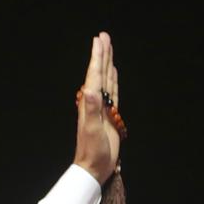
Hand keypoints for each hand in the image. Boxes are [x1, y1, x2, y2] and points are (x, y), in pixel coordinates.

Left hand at [73, 31, 119, 184]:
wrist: (93, 167)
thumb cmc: (93, 152)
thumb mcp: (93, 131)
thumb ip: (91, 111)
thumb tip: (89, 90)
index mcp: (90, 103)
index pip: (94, 75)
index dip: (97, 57)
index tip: (99, 40)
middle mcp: (94, 102)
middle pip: (99, 73)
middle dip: (102, 54)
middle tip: (103, 36)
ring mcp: (102, 107)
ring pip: (106, 79)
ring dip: (107, 63)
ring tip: (108, 48)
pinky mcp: (109, 114)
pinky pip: (112, 92)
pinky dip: (113, 80)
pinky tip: (114, 72)